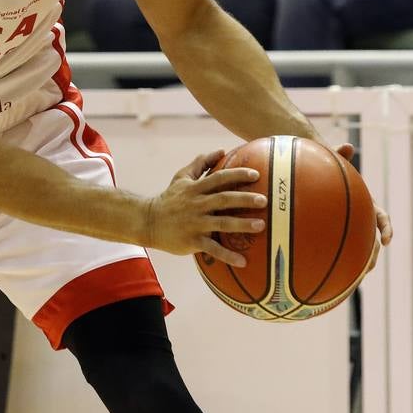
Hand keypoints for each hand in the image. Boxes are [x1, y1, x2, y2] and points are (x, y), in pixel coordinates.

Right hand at [144, 150, 267, 265]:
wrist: (148, 222)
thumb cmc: (169, 199)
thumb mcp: (181, 178)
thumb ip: (200, 164)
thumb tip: (221, 150)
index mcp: (194, 188)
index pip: (218, 178)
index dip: (237, 175)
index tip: (256, 174)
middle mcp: (196, 204)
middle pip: (223, 199)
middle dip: (244, 199)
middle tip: (264, 200)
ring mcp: (194, 223)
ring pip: (221, 223)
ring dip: (242, 224)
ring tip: (261, 226)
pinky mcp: (192, 241)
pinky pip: (212, 249)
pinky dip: (227, 256)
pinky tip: (243, 262)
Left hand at [331, 143, 393, 272]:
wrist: (313, 177)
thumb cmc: (324, 168)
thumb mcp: (331, 162)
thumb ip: (339, 155)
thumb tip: (348, 145)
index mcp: (364, 203)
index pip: (381, 216)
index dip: (386, 228)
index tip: (386, 239)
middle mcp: (360, 216)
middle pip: (372, 239)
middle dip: (373, 253)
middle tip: (369, 266)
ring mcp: (349, 225)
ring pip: (358, 247)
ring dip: (359, 262)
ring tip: (354, 277)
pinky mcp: (334, 232)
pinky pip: (337, 248)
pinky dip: (337, 260)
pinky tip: (326, 272)